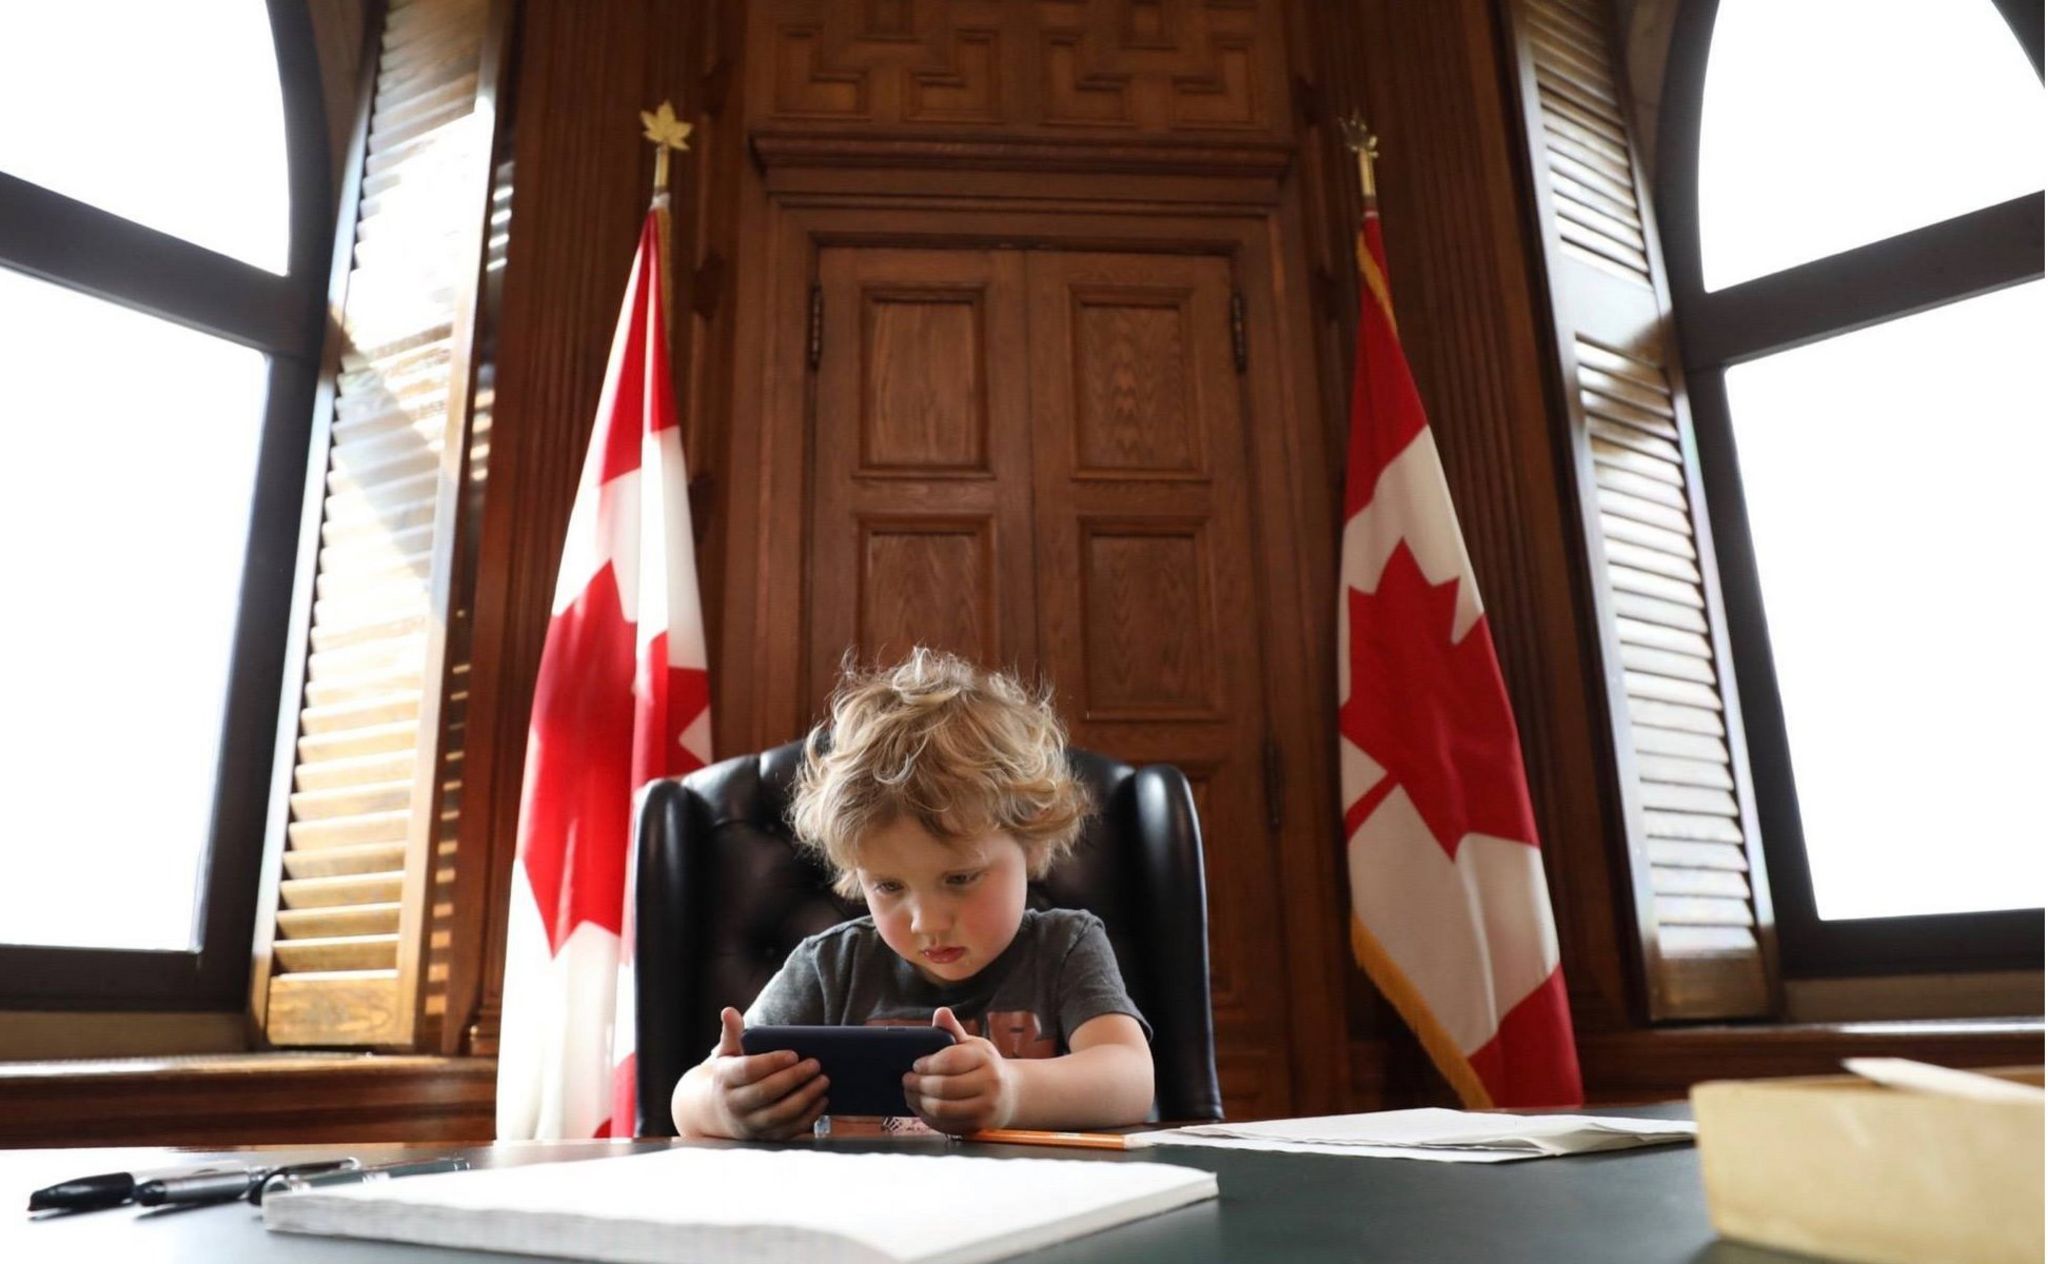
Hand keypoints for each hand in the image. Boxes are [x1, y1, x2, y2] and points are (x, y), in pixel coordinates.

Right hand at [705, 1007, 828, 1139]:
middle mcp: (735, 1104)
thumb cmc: (730, 1075)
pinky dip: (808, 1116)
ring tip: (824, 1080)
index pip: (749, 1070)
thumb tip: (729, 1011)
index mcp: (726, 1079)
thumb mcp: (726, 1054)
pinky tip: (822, 1100)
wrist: (717, 1112)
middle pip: (766, 1092)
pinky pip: (789, 1130)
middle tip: (816, 1064)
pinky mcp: (764, 1137)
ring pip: (780, 1114)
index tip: (794, 1053)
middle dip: (793, 1078)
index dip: (772, 1062)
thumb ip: (731, 1033)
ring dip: (805, 1098)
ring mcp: (750, 1124)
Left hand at [902, 1007, 1016, 1132]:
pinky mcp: (978, 1126)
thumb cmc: (983, 1065)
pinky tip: (921, 1108)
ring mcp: (985, 1107)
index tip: (915, 1064)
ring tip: (910, 1094)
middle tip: (906, 1080)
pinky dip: (928, 1118)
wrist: (1009, 1094)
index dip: (927, 1064)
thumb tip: (940, 1012)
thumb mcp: (972, 1045)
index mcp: (984, 1058)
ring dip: (919, 1102)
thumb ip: (953, 1030)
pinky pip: (946, 1125)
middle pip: (943, 1088)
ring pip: (942, 1109)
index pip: (950, 1061)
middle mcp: (990, 1083)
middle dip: (918, 1085)